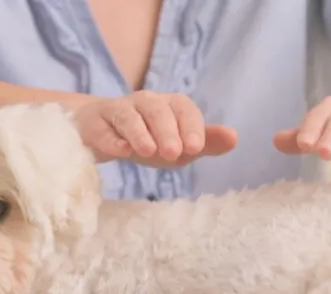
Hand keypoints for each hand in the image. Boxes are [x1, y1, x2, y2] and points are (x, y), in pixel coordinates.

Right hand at [73, 90, 237, 167]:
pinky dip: (112, 139)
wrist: (103, 134)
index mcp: (170, 105)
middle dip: (168, 131)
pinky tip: (121, 151)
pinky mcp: (96, 124)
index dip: (191, 127)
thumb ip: (205, 142)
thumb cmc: (149, 139)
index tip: (197, 147)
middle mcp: (145, 102)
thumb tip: (234, 138)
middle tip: (175, 154)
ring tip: (149, 152)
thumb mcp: (179, 144)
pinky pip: (104, 130)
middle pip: (157, 110)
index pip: (185, 109)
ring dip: (140, 133)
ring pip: (130, 117)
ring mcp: (119, 111)